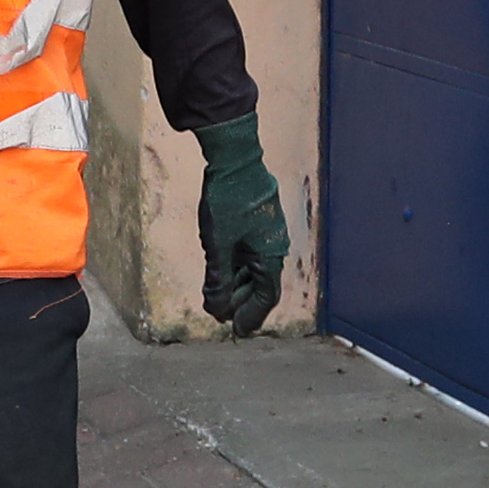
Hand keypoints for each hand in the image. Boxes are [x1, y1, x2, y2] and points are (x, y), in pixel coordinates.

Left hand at [194, 115, 288, 333]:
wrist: (234, 157)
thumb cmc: (228, 200)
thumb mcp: (218, 244)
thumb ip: (218, 279)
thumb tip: (217, 311)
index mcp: (271, 254)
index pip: (265, 297)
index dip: (251, 316)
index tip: (237, 330)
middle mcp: (273, 245)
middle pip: (259, 284)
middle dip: (239, 302)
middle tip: (219, 315)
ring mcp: (266, 232)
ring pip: (252, 267)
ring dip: (235, 284)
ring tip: (215, 296)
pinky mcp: (256, 221)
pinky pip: (248, 252)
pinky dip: (234, 265)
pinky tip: (219, 270)